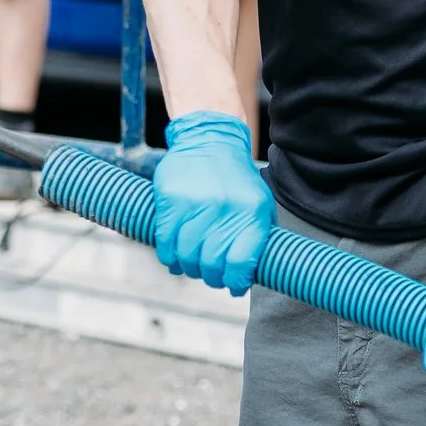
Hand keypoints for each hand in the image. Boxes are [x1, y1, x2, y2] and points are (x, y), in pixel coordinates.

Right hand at [150, 111, 273, 294]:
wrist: (209, 140)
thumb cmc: (236, 181)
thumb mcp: (259, 204)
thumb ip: (257, 237)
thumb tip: (245, 277)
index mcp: (251, 212)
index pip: (241, 262)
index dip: (235, 281)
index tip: (233, 286)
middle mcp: (224, 208)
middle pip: (211, 263)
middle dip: (211, 277)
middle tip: (210, 276)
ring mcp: (195, 203)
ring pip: (186, 256)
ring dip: (188, 268)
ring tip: (192, 265)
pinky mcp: (170, 199)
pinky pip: (165, 241)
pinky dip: (168, 256)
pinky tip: (174, 256)